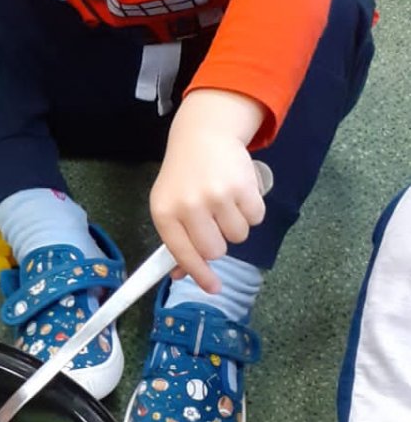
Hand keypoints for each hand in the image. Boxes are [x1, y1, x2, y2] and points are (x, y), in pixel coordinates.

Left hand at [150, 89, 266, 292]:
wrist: (203, 134)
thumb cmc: (185, 175)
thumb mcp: (170, 203)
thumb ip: (178, 239)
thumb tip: (183, 275)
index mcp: (164, 212)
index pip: (183, 254)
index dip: (200, 274)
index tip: (214, 288)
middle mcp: (188, 205)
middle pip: (216, 250)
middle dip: (220, 241)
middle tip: (215, 220)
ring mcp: (216, 195)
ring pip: (239, 235)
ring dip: (236, 223)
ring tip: (225, 200)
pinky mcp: (242, 186)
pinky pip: (256, 218)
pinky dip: (251, 210)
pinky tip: (238, 191)